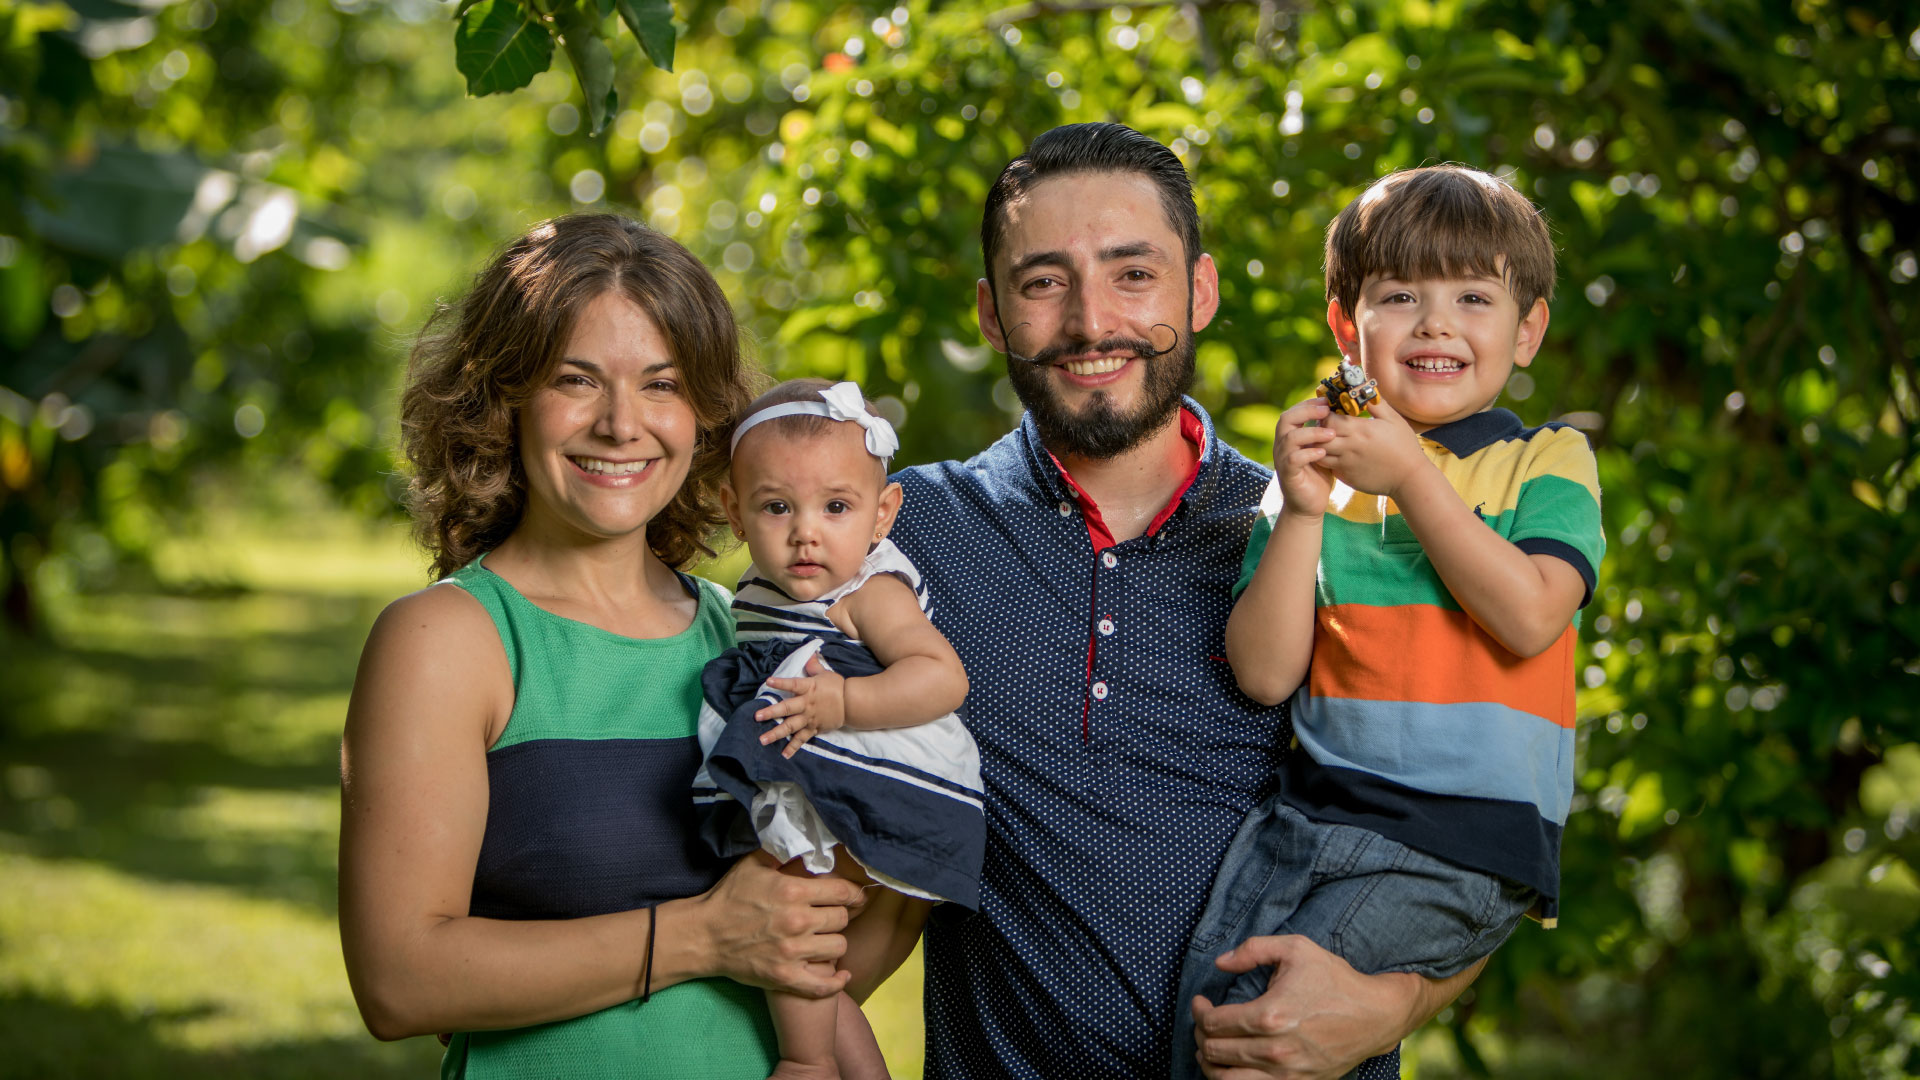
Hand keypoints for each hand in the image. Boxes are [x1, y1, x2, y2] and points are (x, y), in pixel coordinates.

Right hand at [688, 851, 861, 998]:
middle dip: (838, 915)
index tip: (854, 896)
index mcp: (793, 891)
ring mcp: (792, 952)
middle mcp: (797, 921)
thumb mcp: (753, 864)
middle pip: (842, 919)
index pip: (842, 891)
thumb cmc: (728, 898)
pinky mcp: (785, 976)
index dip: (853, 893)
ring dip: (834, 942)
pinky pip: (823, 985)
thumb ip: (781, 852)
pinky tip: (840, 976)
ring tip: (823, 939)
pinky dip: (836, 982)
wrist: (704, 936)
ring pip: (838, 947)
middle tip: (828, 916)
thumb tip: (804, 841)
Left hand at [758, 656, 845, 757]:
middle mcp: (806, 704)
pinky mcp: (814, 728)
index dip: (781, 683)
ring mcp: (809, 718)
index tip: (768, 681)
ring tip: (762, 740)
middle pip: (787, 708)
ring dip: (776, 733)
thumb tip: (809, 654)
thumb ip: (813, 665)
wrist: (851, 703)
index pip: (793, 684)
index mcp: (808, 688)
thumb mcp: (825, 673)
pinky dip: (793, 747)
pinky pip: (802, 739)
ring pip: (791, 726)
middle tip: (757, 716)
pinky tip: (783, 754)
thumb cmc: (837, 686)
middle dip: (771, 712)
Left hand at [1191, 935, 1414, 1079]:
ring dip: (1210, 1065)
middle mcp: (1275, 1050)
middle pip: (1215, 1052)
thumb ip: (1253, 950)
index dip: (1198, 1013)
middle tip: (1204, 1023)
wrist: (1375, 1015)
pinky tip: (1233, 1066)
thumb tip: (1220, 962)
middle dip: (1200, 1036)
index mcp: (1270, 1015)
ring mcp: (1287, 1074)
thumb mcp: (1296, 949)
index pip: (1214, 1023)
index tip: (1200, 1003)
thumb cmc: (1335, 980)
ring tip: (1210, 1049)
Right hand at [1271, 397, 1335, 516]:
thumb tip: (1343, 412)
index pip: (1293, 412)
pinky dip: (1309, 453)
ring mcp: (1282, 460)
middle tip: (1327, 411)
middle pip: (1286, 419)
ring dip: (1312, 433)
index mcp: (1289, 437)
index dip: (1308, 403)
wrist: (1309, 505)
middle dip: (1307, 412)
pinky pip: (1293, 459)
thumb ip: (1325, 433)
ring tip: (1332, 434)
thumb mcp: (1323, 449)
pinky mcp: (1288, 475)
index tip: (1327, 400)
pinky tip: (1323, 453)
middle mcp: (1282, 446)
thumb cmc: (1318, 475)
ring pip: (1290, 438)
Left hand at [1319, 395, 1427, 498]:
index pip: (1329, 419)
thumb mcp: (1393, 419)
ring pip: (1319, 453)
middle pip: (1319, 436)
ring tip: (1328, 439)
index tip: (1330, 412)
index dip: (1325, 414)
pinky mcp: (1347, 476)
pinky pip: (1327, 467)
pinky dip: (1325, 459)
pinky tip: (1334, 454)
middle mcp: (1350, 447)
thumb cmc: (1403, 445)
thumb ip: (1376, 404)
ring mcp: (1346, 464)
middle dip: (1318, 429)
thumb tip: (1363, 388)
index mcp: (1361, 430)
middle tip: (1325, 426)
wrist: (1409, 477)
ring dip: (1319, 445)